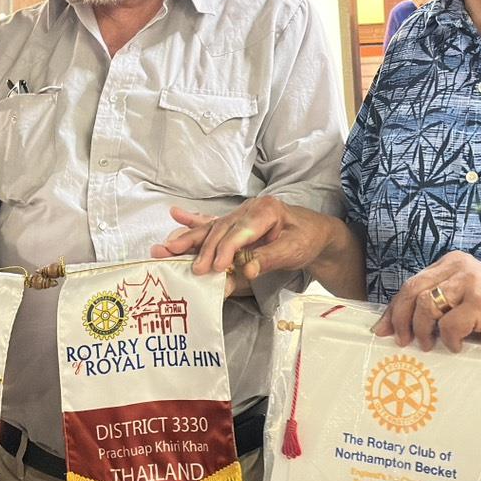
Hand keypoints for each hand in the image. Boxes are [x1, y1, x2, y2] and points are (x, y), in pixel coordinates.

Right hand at [151, 200, 340, 282]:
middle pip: (221, 230)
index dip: (226, 251)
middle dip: (203, 249)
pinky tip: (176, 214)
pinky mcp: (235, 223)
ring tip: (167, 247)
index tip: (216, 269)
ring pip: (212, 228)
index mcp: (266, 210)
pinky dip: (194, 222)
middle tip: (192, 269)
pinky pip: (212, 224)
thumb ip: (269, 259)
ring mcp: (240, 214)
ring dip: (189, 239)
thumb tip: (247, 271)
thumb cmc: (306, 239)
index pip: (240, 232)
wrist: (314, 232)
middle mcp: (249, 208)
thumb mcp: (294, 250)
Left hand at [374, 252, 480, 353]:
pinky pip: (449, 325)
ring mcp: (470, 283)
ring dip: (422, 331)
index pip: (412, 283)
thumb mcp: (468, 299)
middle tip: (402, 341)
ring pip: (426, 306)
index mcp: (453, 263)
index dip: (394, 308)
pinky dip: (449, 340)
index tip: (384, 329)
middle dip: (400, 320)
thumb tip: (402, 326)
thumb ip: (441, 304)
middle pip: (412, 291)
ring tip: (429, 346)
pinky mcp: (480, 302)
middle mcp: (459, 267)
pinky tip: (458, 346)